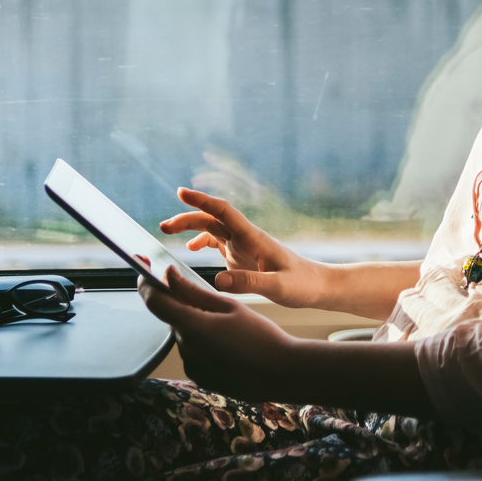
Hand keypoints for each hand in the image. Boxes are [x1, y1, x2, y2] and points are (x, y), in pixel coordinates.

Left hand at [139, 265, 433, 414]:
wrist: (283, 372)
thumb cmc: (261, 335)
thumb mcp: (229, 306)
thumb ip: (193, 292)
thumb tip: (168, 276)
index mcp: (194, 328)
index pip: (155, 303)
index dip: (147, 286)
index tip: (147, 273)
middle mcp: (187, 350)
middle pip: (174, 319)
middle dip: (184, 307)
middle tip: (209, 300)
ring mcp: (193, 368)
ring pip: (186, 336)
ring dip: (196, 327)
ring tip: (229, 328)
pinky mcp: (201, 379)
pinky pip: (195, 354)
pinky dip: (205, 345)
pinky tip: (230, 345)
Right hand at [159, 188, 327, 306]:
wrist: (318, 286)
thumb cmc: (303, 284)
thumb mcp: (278, 287)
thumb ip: (250, 282)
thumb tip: (218, 280)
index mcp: (253, 238)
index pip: (224, 212)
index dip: (202, 201)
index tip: (181, 193)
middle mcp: (246, 238)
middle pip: (211, 219)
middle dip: (187, 217)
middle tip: (163, 226)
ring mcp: (243, 246)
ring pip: (211, 229)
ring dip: (190, 228)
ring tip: (167, 232)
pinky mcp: (243, 256)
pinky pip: (217, 243)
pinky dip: (201, 242)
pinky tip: (191, 250)